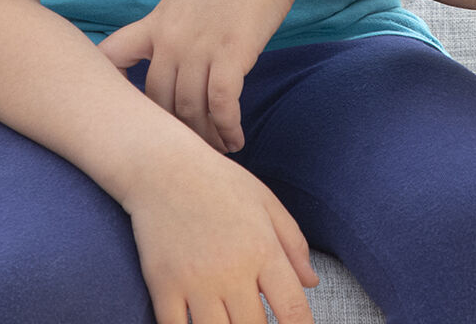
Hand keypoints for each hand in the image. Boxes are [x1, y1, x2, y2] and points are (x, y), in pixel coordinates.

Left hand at [100, 0, 298, 151]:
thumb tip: (171, 58)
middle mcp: (171, 38)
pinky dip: (227, 129)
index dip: (107, 89)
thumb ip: (174, 26)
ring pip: (189, 109)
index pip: (110, 58)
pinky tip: (236, 139)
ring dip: (204, 137)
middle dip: (171, 131)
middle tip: (187, 151)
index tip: (119, 115)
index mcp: (156, 23)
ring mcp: (200, 46)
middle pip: (156, 101)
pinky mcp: (232, 53)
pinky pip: (222, 105)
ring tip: (218, 151)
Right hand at [126, 147, 317, 323]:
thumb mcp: (265, 202)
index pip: (292, 309)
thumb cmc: (219, 182)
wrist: (163, 167)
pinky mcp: (164, 287)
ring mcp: (196, 282)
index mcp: (263, 249)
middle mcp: (232, 270)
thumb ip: (293, 244)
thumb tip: (312, 283)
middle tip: (258, 321)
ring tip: (232, 321)